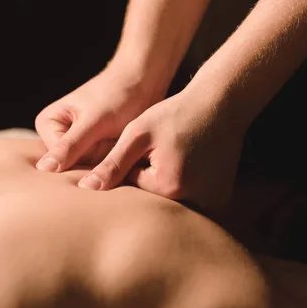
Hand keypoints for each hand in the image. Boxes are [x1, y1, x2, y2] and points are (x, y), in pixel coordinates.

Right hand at [35, 64, 165, 170]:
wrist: (143, 83)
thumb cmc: (117, 96)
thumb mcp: (94, 122)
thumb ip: (70, 146)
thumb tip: (43, 168)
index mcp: (46, 124)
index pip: (62, 160)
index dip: (89, 152)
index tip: (103, 130)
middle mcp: (55, 134)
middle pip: (74, 166)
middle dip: (99, 155)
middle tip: (113, 131)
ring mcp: (74, 143)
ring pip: (89, 167)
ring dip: (108, 156)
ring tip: (117, 134)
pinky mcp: (91, 148)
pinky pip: (100, 165)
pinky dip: (113, 156)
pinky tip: (120, 140)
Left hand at [77, 88, 245, 209]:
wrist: (221, 105)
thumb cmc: (175, 114)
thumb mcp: (138, 134)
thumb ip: (112, 164)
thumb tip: (85, 188)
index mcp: (168, 187)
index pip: (132, 186)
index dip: (133, 163)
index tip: (146, 144)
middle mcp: (192, 201)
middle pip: (153, 197)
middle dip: (149, 175)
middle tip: (164, 148)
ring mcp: (211, 202)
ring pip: (172, 199)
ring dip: (169, 181)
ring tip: (179, 153)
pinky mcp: (220, 199)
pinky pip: (192, 199)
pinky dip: (187, 184)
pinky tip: (193, 161)